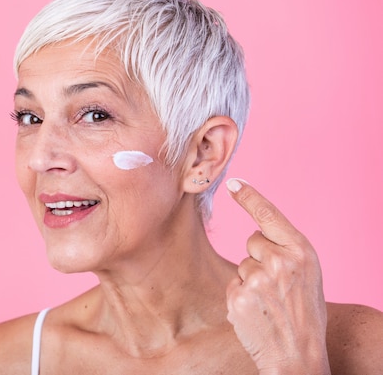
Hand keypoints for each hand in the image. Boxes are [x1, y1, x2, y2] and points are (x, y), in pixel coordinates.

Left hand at [225, 179, 330, 374]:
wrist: (299, 357)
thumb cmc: (305, 314)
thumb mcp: (308, 276)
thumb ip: (287, 252)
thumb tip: (257, 233)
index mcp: (302, 252)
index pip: (269, 215)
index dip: (250, 197)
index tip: (233, 183)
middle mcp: (280, 261)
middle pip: (252, 241)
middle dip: (259, 258)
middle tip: (277, 286)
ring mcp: (257, 279)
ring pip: (242, 265)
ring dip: (250, 281)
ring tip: (269, 303)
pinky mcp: (239, 297)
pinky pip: (232, 285)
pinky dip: (240, 297)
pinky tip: (257, 312)